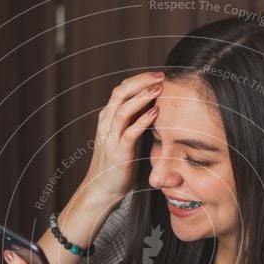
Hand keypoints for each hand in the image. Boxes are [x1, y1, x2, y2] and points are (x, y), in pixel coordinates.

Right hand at [85, 70, 164, 201]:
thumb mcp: (124, 136)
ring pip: (123, 109)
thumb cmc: (117, 162)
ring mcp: (111, 137)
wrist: (102, 188)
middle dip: (141, 81)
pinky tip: (156, 113)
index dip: (139, 79)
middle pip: (120, 92)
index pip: (121, 89)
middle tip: (161, 76)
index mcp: (107, 117)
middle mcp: (106, 123)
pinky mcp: (118, 151)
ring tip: (159, 89)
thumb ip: (133, 121)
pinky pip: (130, 132)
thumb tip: (153, 105)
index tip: (157, 75)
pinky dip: (143, 120)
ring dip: (142, 97)